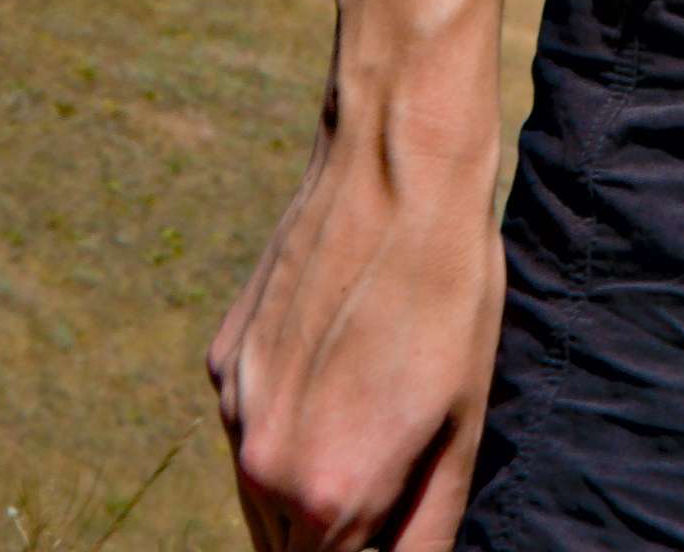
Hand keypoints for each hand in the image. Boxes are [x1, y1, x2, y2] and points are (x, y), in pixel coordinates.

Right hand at [207, 80, 506, 551]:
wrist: (395, 169)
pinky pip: (249, 429)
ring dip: (302, 493)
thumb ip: (424, 531)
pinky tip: (334, 370)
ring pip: (261, 497)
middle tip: (388, 475)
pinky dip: (282, 427)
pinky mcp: (223, 360)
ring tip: (367, 421)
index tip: (386, 522)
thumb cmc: (447, 299)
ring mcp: (234, 408)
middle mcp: (263, 465)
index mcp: (327, 497)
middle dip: (334, 536)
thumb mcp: (460, 431)